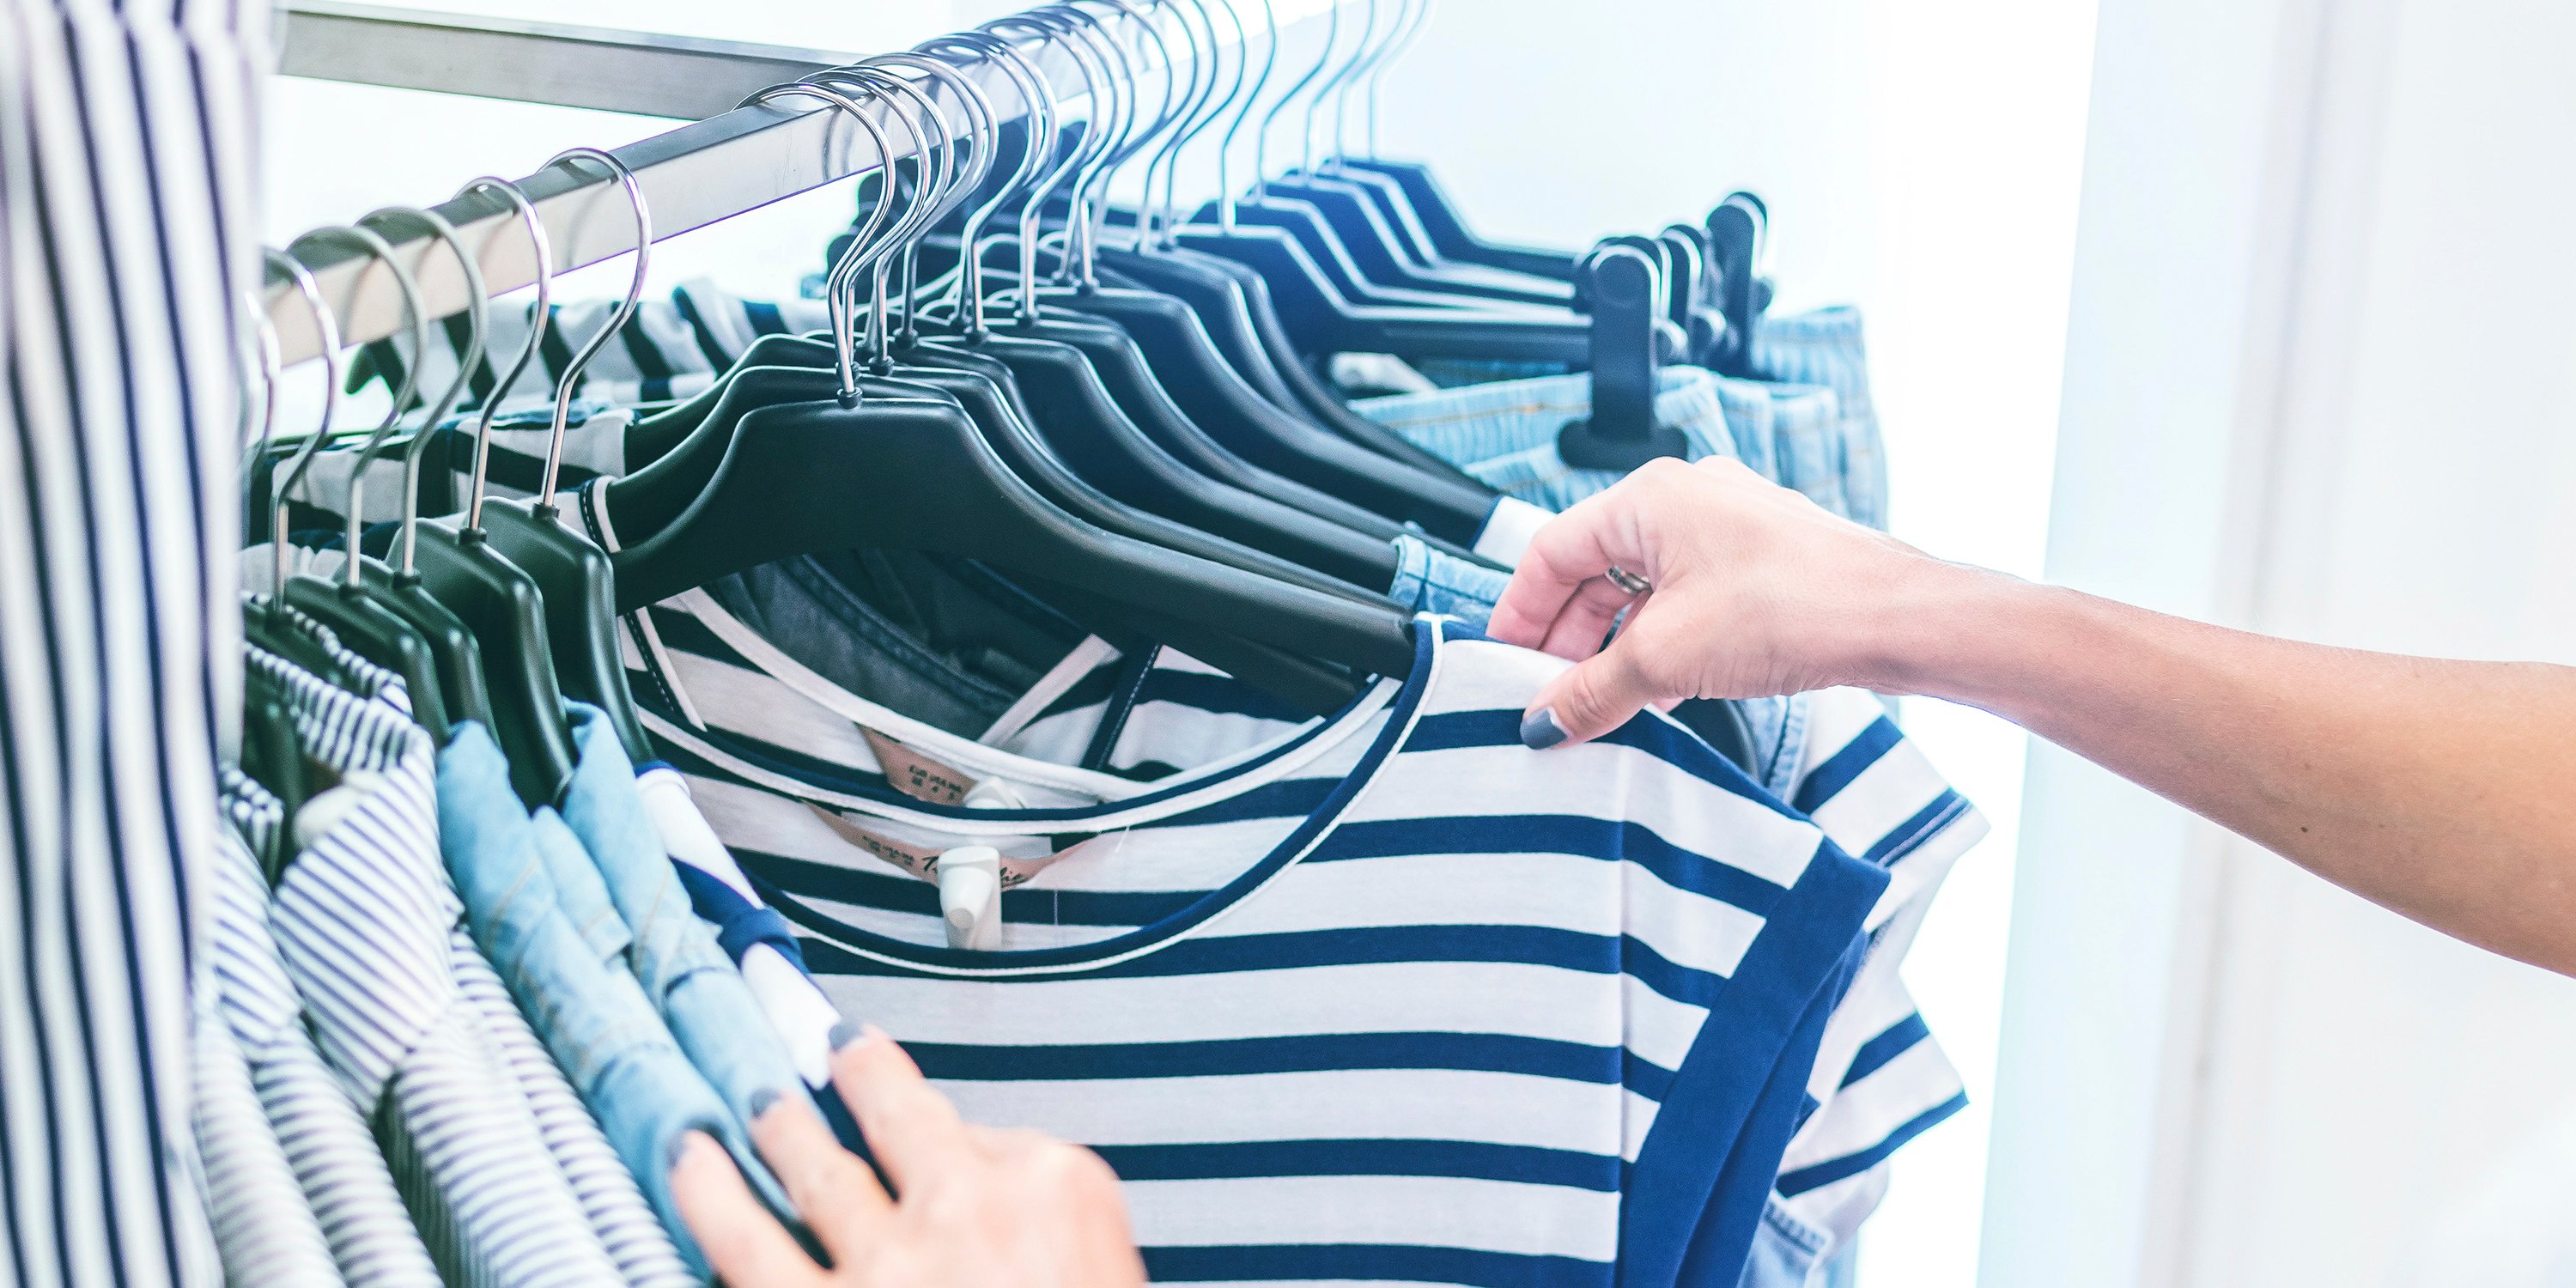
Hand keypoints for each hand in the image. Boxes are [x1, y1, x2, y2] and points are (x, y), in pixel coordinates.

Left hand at [670, 1025, 1145, 1287]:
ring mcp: (885, 1261)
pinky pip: (744, 1244)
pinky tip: (690, 1164)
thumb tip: (995, 1224)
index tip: (935, 1124)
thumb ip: (1049, 1236)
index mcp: (1059, 1189)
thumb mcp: (1108, 1273)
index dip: (959, 1141)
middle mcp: (966, 1205)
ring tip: (748, 1094)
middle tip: (830, 1046)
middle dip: (857, 1073)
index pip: (998, 1138)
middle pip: (898, 1119)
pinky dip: (710, 1197)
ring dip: (775, 1122)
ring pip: (812, 1166)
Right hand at [1489, 456, 1963, 747]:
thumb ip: (1591, 691)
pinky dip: (1662, 644)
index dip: (1520, 611)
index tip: (1505, 661)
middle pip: (1595, 571)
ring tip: (1600, 703)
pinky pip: (1687, 602)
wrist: (1896, 620)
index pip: (1552, 551)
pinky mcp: (1763, 566)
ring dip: (1616, 647)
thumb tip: (1543, 719)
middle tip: (1549, 694)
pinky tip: (1657, 691)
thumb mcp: (1666, 658)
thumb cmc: (1797, 604)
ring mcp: (1730, 531)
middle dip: (1568, 637)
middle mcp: (1689, 502)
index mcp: (1650, 498)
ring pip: (1644, 590)